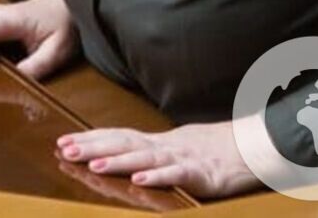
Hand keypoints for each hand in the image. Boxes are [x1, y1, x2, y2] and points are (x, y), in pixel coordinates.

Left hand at [55, 121, 260, 198]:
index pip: (119, 136)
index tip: (62, 140)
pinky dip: (158, 177)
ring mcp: (183, 158)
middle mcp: (166, 147)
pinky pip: (177, 175)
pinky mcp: (202, 174)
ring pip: (145, 159)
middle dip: (92, 147)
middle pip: (124, 144)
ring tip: (93, 165)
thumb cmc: (215, 150)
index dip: (91, 138)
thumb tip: (122, 155)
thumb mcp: (177, 149)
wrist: (255, 146)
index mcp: (158, 143)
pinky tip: (139, 181)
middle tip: (65, 149)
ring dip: (117, 161)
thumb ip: (151, 153)